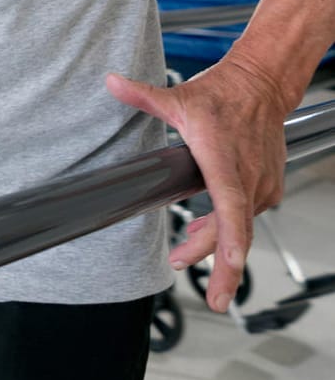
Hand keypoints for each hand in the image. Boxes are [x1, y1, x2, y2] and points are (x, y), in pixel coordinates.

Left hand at [107, 56, 294, 312]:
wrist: (261, 86)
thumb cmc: (221, 95)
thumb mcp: (177, 97)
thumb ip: (143, 96)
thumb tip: (111, 82)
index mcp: (224, 160)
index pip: (231, 206)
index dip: (230, 239)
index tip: (230, 265)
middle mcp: (248, 177)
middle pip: (234, 230)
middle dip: (223, 267)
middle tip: (209, 296)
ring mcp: (261, 184)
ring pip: (240, 226)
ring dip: (215, 244)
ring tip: (184, 253)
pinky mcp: (267, 187)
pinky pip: (246, 216)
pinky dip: (227, 228)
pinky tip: (205, 231)